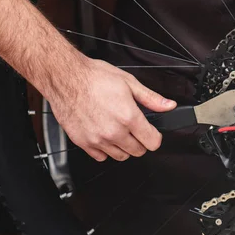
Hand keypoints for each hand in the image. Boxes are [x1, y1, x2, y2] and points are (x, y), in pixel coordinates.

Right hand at [47, 58, 176, 161]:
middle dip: (140, 142)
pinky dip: (105, 149)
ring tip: (119, 130)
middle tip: (135, 129)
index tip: (152, 132)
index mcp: (128, 117)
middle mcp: (114, 132)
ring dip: (123, 147)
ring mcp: (97, 139)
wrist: (65, 78)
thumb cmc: (94, 77)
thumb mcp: (129, 82)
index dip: (155, 137)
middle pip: (138, 152)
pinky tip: (104, 135)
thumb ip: (151, 98)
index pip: (152, 142)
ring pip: (120, 156)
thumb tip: (168, 105)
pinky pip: (101, 157)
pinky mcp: (83, 142)